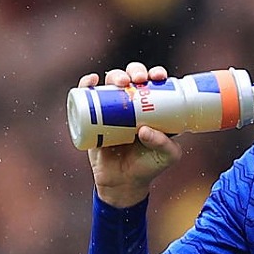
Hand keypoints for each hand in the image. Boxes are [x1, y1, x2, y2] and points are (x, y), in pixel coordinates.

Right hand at [81, 62, 181, 207]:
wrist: (122, 183)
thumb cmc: (148, 167)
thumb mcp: (167, 157)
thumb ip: (164, 145)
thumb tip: (144, 129)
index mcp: (154, 108)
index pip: (156, 84)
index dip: (157, 74)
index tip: (159, 77)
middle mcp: (133, 104)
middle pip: (133, 78)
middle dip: (136, 71)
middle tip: (138, 80)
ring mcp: (112, 109)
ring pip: (112, 83)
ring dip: (116, 75)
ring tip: (121, 82)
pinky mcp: (93, 117)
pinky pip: (87, 95)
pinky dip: (86, 84)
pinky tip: (90, 79)